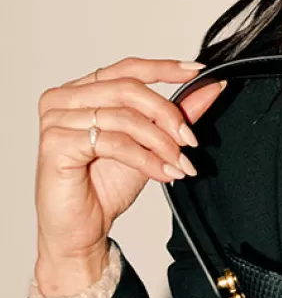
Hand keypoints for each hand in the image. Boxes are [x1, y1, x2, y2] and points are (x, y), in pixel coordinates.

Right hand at [34, 58, 226, 294]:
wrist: (82, 229)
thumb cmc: (104, 186)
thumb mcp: (150, 145)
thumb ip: (175, 115)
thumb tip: (209, 87)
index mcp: (82, 91)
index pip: (127, 68)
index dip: (165, 68)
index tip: (198, 71)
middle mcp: (64, 99)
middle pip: (129, 89)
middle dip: (168, 115)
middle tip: (190, 140)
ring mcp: (57, 119)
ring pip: (125, 117)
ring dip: (161, 143)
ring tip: (180, 165)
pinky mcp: (56, 143)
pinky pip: (114, 142)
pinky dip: (146, 159)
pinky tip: (164, 174)